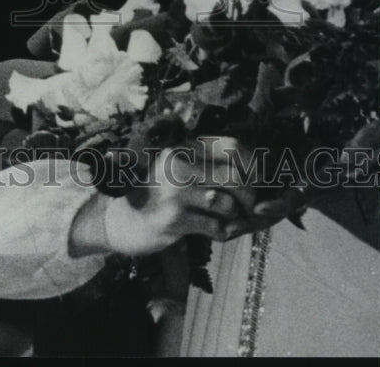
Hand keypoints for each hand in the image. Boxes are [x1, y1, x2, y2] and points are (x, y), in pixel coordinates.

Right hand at [69, 138, 297, 257]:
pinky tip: (214, 231)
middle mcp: (176, 163)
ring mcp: (173, 192)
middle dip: (250, 196)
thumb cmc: (157, 193)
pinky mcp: (171, 219)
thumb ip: (207, 163)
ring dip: (235, 217)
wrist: (120, 220)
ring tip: (229, 220)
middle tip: (248, 207)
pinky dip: (222, 232)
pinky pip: (214, 227)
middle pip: (235, 176)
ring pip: (227, 203)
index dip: (253, 163)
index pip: (232, 146)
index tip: (259, 179)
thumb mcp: (178, 168)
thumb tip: (257, 169)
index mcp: (181, 146)